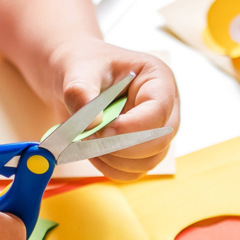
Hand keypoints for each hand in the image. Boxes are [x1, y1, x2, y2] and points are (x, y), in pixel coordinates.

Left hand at [41, 38, 179, 180]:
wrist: (74, 80)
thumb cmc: (82, 67)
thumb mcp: (77, 71)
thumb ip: (80, 92)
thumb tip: (93, 124)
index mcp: (158, 79)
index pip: (158, 110)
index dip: (131, 126)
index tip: (100, 129)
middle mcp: (165, 108)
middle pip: (159, 141)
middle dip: (121, 146)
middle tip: (88, 137)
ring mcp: (156, 132)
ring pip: (148, 161)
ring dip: (114, 160)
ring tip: (86, 141)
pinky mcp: (142, 151)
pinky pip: (133, 172)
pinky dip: (110, 168)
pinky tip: (91, 151)